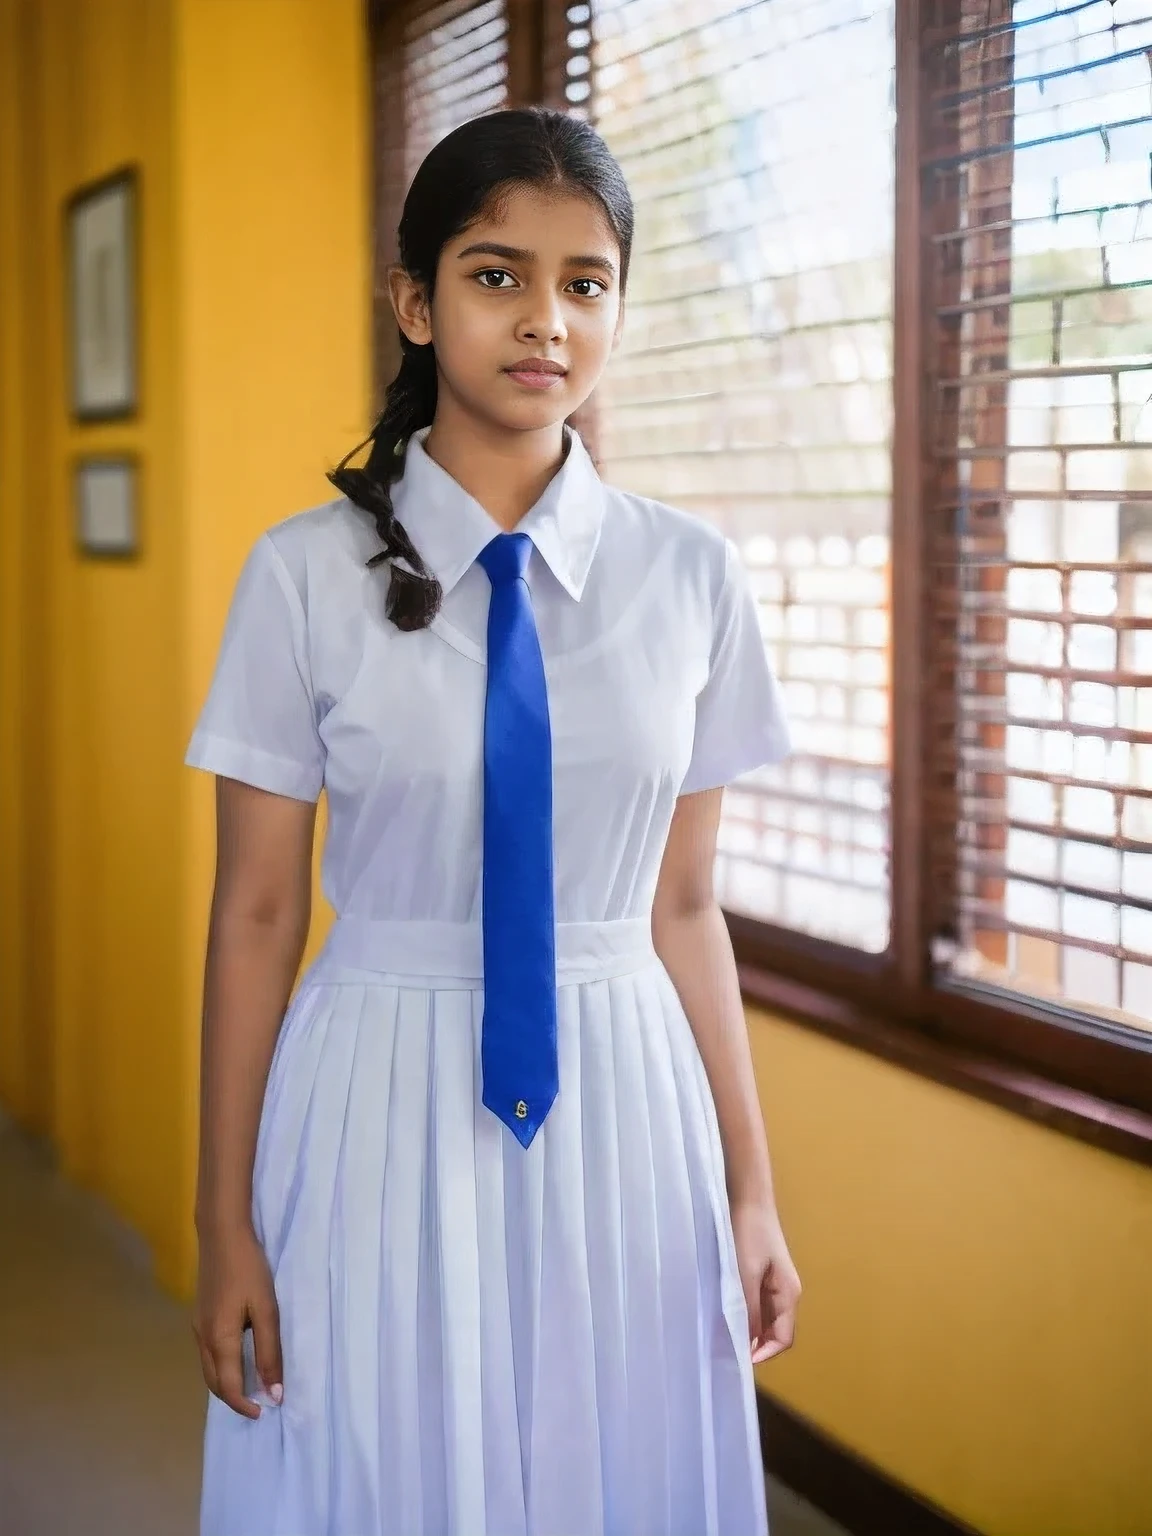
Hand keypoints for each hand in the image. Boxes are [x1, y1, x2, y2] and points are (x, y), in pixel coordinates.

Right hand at [192, 1220, 282, 1419]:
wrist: (222, 1235)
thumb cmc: (249, 1270)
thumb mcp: (266, 1310)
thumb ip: (269, 1352)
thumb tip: (274, 1392)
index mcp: (220, 1341)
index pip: (229, 1388)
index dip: (245, 1405)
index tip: (265, 1412)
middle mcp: (203, 1339)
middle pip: (214, 1383)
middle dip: (233, 1399)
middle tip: (258, 1404)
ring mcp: (197, 1327)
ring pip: (208, 1369)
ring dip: (226, 1384)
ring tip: (250, 1386)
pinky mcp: (199, 1316)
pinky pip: (207, 1354)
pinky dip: (221, 1367)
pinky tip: (238, 1359)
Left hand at [730, 1200, 800, 1363]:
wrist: (748, 1197)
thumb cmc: (749, 1234)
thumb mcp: (745, 1274)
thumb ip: (747, 1308)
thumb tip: (746, 1342)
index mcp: (788, 1295)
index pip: (783, 1339)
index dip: (763, 1353)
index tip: (739, 1361)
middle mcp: (784, 1292)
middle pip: (773, 1331)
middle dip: (753, 1343)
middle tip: (725, 1348)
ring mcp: (773, 1282)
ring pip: (762, 1317)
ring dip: (746, 1326)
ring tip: (721, 1331)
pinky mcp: (761, 1273)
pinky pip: (754, 1302)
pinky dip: (742, 1310)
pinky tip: (723, 1309)